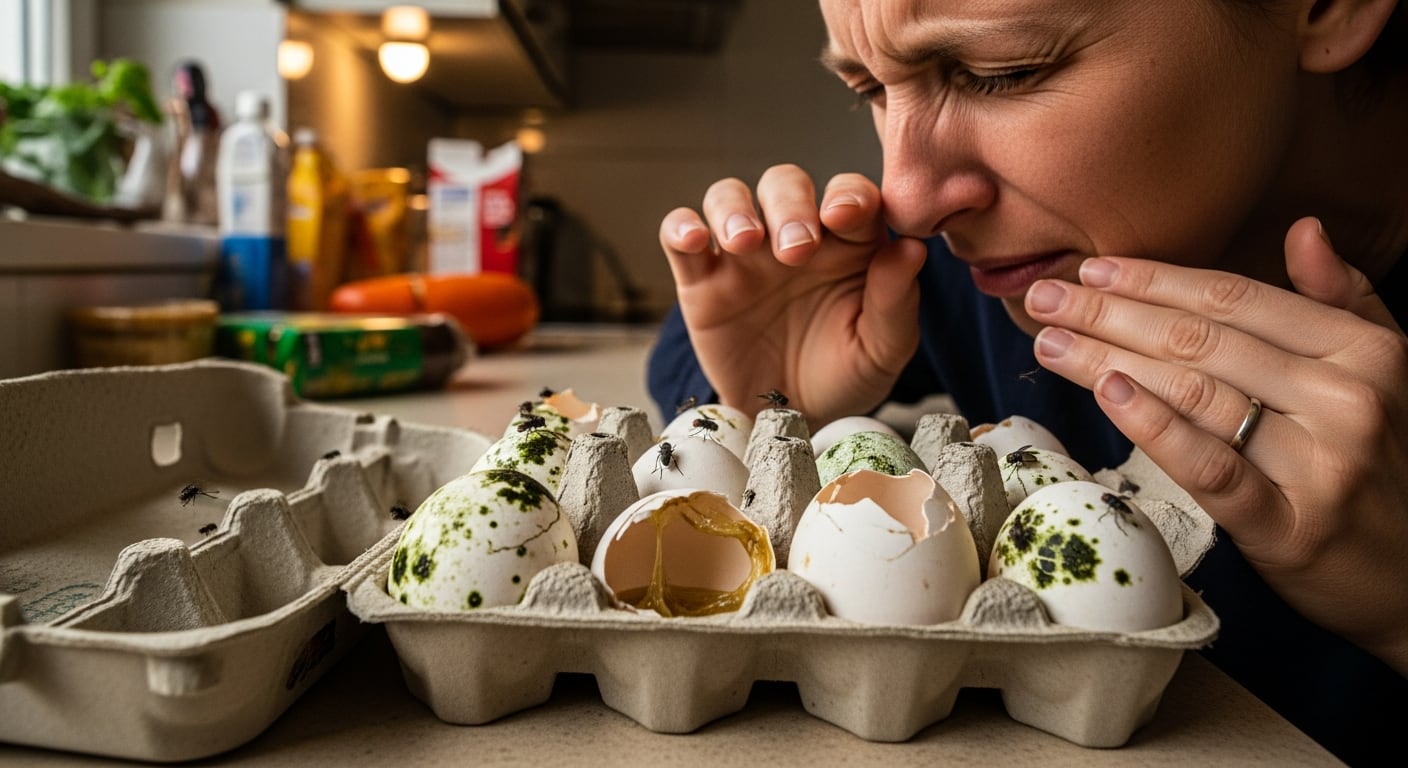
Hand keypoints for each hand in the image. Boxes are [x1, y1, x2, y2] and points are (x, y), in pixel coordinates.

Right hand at [660, 164, 926, 422]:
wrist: (790, 421)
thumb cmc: (844, 376)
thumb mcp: (882, 349)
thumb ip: (896, 300)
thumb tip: (912, 247)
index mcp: (847, 243)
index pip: (849, 195)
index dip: (848, 195)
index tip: (846, 215)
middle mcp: (794, 236)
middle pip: (785, 184)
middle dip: (790, 205)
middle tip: (796, 249)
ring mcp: (744, 255)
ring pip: (730, 196)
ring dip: (735, 209)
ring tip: (744, 242)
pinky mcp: (701, 280)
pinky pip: (680, 236)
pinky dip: (680, 227)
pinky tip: (694, 240)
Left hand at [1026, 216, 1407, 674]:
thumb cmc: (1385, 467)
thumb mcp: (1384, 373)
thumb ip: (1342, 300)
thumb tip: (1303, 229)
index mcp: (1361, 350)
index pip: (1235, 298)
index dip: (1155, 279)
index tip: (1092, 268)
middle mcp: (1342, 397)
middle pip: (1201, 340)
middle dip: (1111, 313)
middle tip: (1045, 298)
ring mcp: (1318, 463)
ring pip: (1193, 394)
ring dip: (1108, 359)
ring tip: (1050, 342)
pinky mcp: (1288, 524)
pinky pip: (1210, 466)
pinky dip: (1154, 426)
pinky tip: (1106, 393)